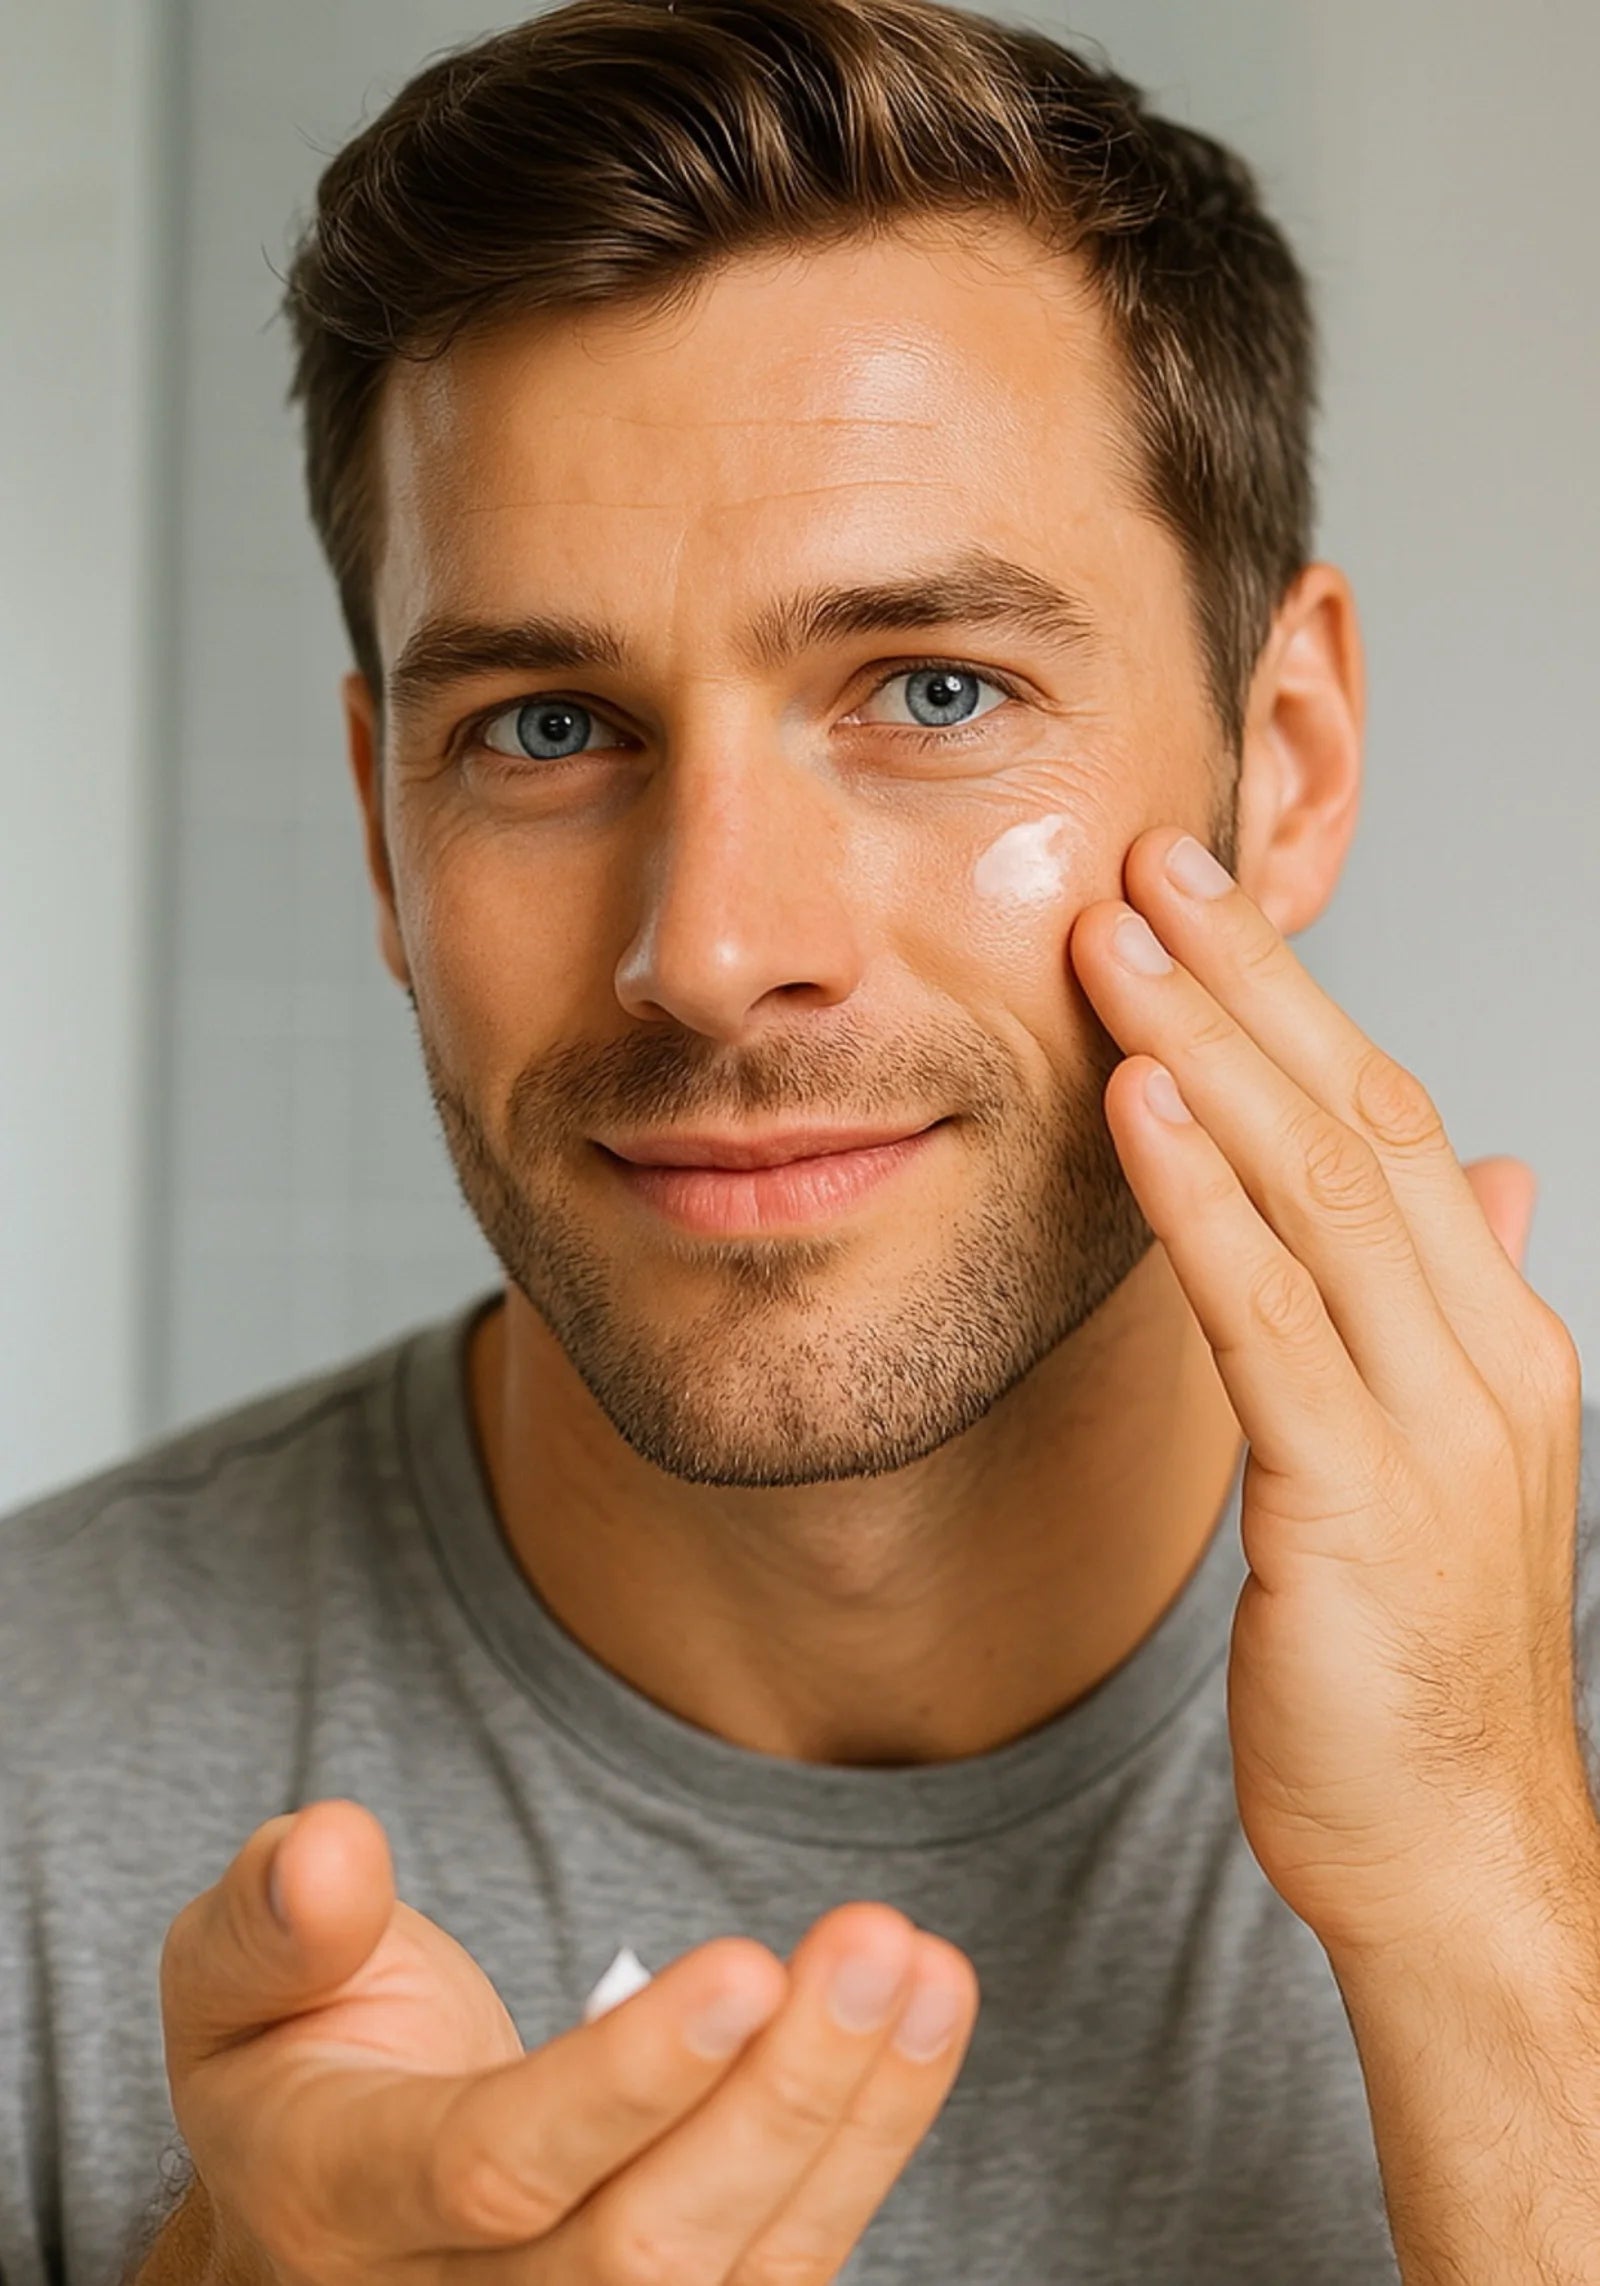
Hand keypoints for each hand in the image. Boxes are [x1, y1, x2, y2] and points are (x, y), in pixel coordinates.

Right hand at [154, 1797, 977, 2280]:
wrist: (325, 2206)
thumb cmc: (296, 2061)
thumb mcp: (234, 1978)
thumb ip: (273, 1921)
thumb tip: (329, 1849)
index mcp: (340, 2207)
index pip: (497, 2169)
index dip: (627, 2083)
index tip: (746, 1968)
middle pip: (644, 2254)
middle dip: (781, 2101)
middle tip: (877, 1943)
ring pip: (737, 2279)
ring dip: (852, 2122)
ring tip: (926, 1971)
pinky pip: (780, 2271)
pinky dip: (867, 2147)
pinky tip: (923, 2022)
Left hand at [1069, 824, 1593, 1963]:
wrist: (1455, 1854)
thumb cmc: (1417, 1661)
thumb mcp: (1444, 1462)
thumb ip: (1455, 1306)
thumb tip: (1493, 1176)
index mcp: (1498, 1333)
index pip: (1395, 1121)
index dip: (1294, 1002)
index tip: (1202, 901)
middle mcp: (1487, 1352)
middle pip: (1363, 1119)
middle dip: (1250, 981)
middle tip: (1148, 862)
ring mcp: (1437, 1422)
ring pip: (1320, 1188)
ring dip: (1208, 1052)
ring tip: (1114, 943)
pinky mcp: (1358, 1497)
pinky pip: (1269, 1314)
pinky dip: (1200, 1199)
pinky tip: (1133, 1105)